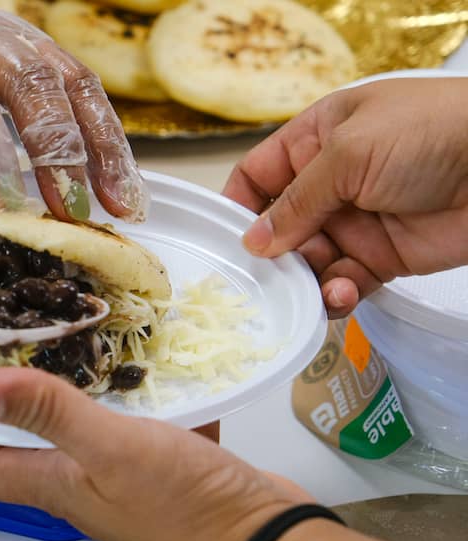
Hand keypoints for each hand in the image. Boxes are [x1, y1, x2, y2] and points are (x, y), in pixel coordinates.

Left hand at [0, 0, 147, 222]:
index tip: (9, 206)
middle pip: (29, 84)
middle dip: (58, 151)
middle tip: (73, 215)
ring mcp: (12, 36)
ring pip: (70, 82)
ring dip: (101, 145)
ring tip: (122, 207)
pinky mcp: (35, 49)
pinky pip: (82, 86)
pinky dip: (109, 135)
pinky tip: (122, 185)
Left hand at [0, 368, 308, 540]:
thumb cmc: (182, 503)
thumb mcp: (107, 447)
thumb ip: (44, 413)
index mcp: (56, 483)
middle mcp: (83, 483)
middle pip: (35, 440)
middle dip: (27, 392)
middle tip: (33, 339)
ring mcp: (128, 476)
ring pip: (91, 427)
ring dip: (88, 388)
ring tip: (89, 339)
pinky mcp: (169, 465)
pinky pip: (144, 424)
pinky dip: (146, 395)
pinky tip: (156, 362)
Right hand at [223, 78, 467, 317]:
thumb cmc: (427, 135)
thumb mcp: (348, 154)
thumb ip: (297, 201)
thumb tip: (254, 243)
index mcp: (316, 140)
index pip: (259, 176)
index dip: (236, 205)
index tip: (221, 240)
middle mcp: (331, 183)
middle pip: (279, 228)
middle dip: (269, 255)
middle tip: (260, 282)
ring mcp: (357, 222)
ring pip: (308, 261)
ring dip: (302, 281)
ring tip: (306, 293)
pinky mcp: (383, 259)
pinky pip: (344, 283)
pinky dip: (336, 296)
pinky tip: (340, 297)